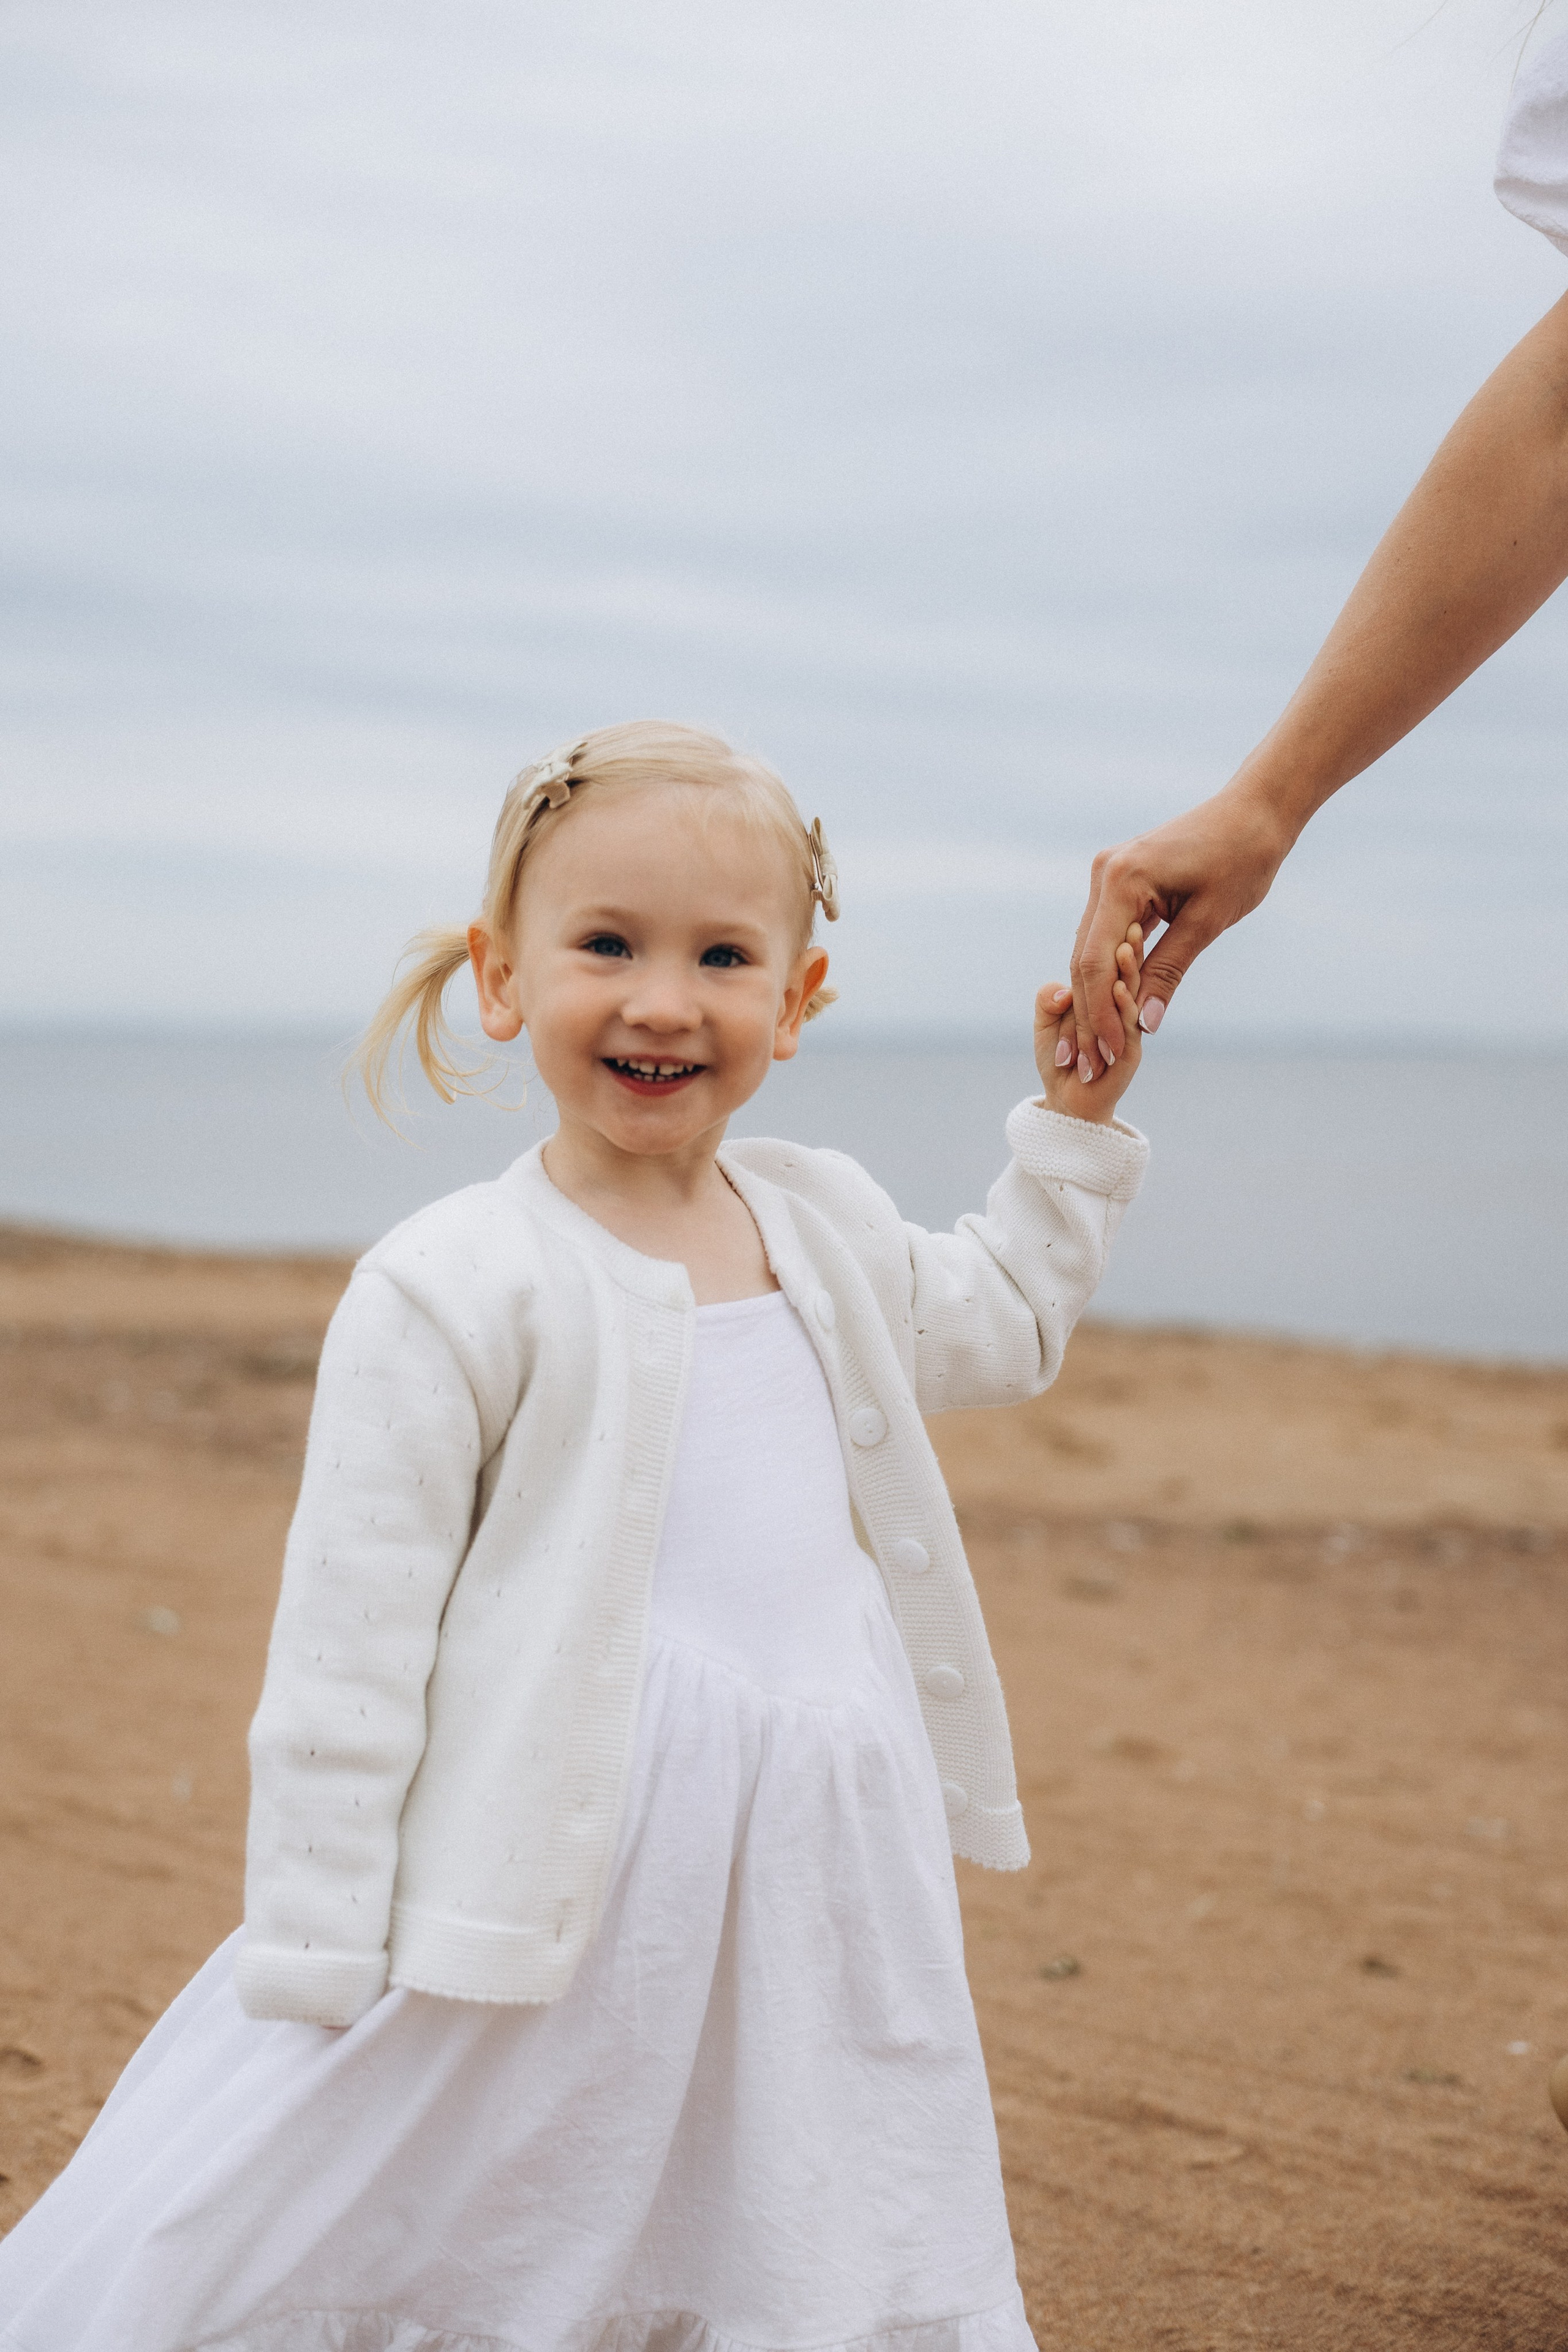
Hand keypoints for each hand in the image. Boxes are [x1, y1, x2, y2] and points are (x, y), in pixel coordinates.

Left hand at [1034, 931, 1143, 1123]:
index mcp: (1107, 999)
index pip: (1112, 965)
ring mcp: (1128, 1034)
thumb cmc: (1058, 1060)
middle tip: (1133, 922)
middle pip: (1126, 975)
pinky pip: (1127, 1029)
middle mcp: (1123, 1013)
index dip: (1116, 941)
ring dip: (1128, 973)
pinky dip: (1123, 1007)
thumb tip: (1061, 992)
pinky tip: (1120, 988)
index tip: (1122, 912)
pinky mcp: (1127, 1055)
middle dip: (1124, 951)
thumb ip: (1048, 1003)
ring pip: (1132, 998)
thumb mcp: (1045, 1025)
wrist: (1066, 1107)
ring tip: (1128, 946)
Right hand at [1065, 786, 1291, 1080]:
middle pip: (1083, 959)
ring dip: (1093, 999)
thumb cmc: (1243, 858)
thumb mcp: (1209, 922)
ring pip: (1089, 950)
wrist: (1256, 810)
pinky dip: (1107, 973)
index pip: (1096, 962)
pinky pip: (1104, 935)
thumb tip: (1145, 1024)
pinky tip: (1110, 1009)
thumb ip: (1170, 970)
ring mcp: (1108, 875)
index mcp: (1122, 881)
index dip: (1099, 1015)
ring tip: (1097, 1048)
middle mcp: (1104, 875)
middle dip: (1087, 1016)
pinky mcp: (1120, 880)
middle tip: (1090, 1066)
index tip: (1110, 1055)